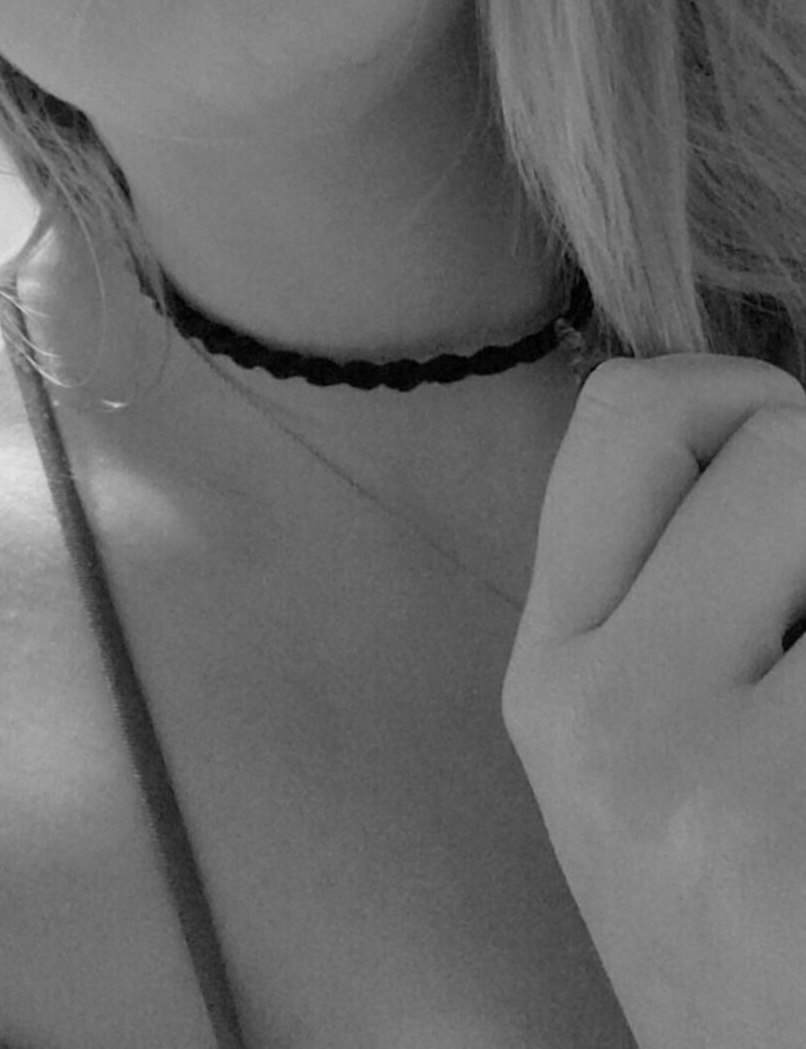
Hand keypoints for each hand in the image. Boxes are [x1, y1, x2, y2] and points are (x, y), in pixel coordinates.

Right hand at [501, 354, 805, 1048]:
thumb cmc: (751, 936)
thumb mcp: (646, 752)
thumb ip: (674, 585)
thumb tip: (775, 428)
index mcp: (555, 680)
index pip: (628, 414)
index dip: (738, 401)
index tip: (794, 486)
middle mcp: (613, 718)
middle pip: (776, 440)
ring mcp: (730, 788)